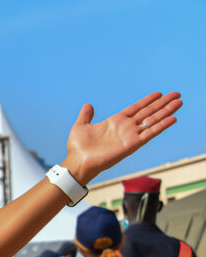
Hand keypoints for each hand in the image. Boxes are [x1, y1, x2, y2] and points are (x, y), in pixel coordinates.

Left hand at [62, 91, 181, 183]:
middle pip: (148, 112)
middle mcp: (125, 128)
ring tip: (179, 102)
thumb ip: (86, 116)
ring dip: (166, 111)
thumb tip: (88, 105)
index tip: (159, 93)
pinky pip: (150, 133)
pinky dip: (161, 126)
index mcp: (115, 122)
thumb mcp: (80, 126)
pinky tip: (173, 118)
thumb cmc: (78, 148)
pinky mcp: (132, 144)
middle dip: (162, 103)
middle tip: (176, 94)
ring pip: (152, 120)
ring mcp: (130, 135)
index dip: (147, 101)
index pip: (136, 108)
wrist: (78, 162)